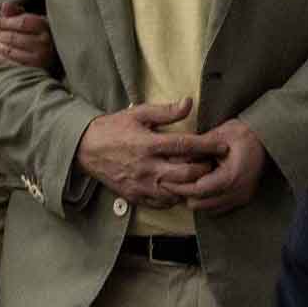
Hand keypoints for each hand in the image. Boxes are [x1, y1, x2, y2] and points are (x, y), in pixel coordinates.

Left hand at [0, 1, 57, 72]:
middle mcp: (45, 43)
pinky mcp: (32, 71)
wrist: (53, 54)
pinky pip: (10, 64)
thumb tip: (5, 5)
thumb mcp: (31, 21)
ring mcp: (39, 59)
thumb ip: (17, 13)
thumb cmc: (38, 34)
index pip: (22, 23)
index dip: (6, 22)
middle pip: (15, 38)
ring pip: (11, 51)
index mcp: (45, 27)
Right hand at [74, 99, 218, 204]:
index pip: (185, 146)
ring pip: (176, 193)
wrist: (85, 150)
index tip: (222, 146)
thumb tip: (189, 103)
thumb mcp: (138, 114)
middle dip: (204, 170)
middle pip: (185, 174)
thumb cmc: (113, 129)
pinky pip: (162, 203)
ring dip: (190, 186)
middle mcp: (146, 168)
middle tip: (211, 164)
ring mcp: (141, 185)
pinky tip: (180, 187)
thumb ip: (165, 112)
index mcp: (148, 144)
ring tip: (198, 177)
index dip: (207, 146)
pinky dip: (175, 197)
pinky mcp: (135, 196)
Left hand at [159, 118, 266, 214]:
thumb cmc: (242, 133)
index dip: (178, 186)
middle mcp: (237, 192)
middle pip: (200, 204)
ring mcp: (241, 198)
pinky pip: (217, 209)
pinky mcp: (242, 200)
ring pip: (207, 210)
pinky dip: (206, 201)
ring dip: (195, 199)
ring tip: (184, 183)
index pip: (197, 191)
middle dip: (184, 194)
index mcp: (231, 177)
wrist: (267, 139)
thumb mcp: (218, 134)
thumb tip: (172, 157)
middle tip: (171, 181)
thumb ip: (196, 147)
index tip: (164, 180)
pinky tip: (200, 187)